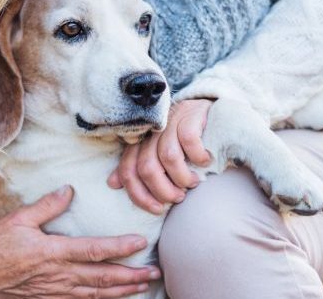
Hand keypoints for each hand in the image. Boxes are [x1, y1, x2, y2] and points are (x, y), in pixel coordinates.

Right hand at [0, 186, 160, 297]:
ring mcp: (56, 292)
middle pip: (102, 277)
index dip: (119, 247)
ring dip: (123, 290)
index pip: (94, 251)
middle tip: (155, 271)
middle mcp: (58, 275)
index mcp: (52, 252)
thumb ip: (46, 206)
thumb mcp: (18, 219)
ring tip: (144, 285)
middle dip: (132, 275)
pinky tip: (115, 297)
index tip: (140, 242)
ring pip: (97, 293)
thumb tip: (68, 189)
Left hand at [107, 99, 212, 213]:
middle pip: (147, 168)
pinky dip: (197, 156)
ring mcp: (170, 122)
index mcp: (139, 143)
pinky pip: (189, 140)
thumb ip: (137, 169)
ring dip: (182, 178)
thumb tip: (112, 183)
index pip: (128, 170)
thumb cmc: (183, 144)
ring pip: (168, 157)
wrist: (209, 113)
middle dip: (163, 190)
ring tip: (192, 183)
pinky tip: (204, 161)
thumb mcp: (158, 157)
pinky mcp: (189, 115)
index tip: (157, 208)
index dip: (139, 194)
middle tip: (178, 197)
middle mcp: (151, 132)